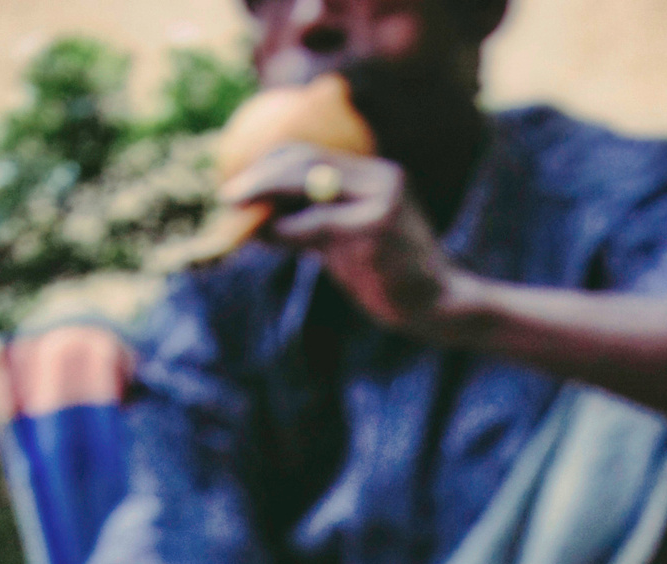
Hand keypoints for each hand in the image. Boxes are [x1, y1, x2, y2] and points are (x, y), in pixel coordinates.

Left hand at [223, 142, 468, 338]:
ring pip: (306, 186)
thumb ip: (315, 221)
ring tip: (239, 218)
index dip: (270, 163)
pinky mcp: (376, 229)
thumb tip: (261, 217)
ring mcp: (380, 201)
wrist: (439, 306)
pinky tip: (264, 238)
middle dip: (259, 177)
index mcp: (377, 174)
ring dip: (265, 200)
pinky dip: (284, 231)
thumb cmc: (389, 278)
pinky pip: (315, 223)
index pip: (312, 154)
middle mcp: (380, 179)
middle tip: (227, 196)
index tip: (239, 182)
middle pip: (305, 161)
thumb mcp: (350, 240)